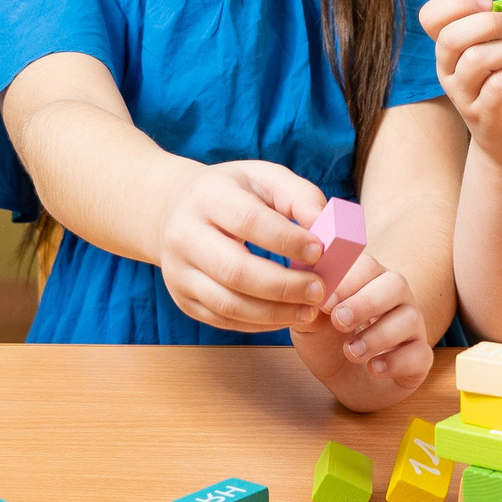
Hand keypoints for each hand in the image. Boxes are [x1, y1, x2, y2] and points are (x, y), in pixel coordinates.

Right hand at [155, 160, 327, 332]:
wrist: (175, 208)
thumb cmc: (232, 193)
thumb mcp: (262, 178)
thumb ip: (298, 195)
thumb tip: (325, 223)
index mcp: (207, 196)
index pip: (248, 221)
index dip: (286, 239)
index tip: (320, 251)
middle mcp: (184, 235)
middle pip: (234, 270)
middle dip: (283, 285)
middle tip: (320, 290)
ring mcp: (178, 271)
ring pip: (227, 303)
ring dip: (274, 313)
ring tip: (309, 310)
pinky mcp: (182, 298)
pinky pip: (222, 319)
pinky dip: (259, 323)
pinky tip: (285, 316)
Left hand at [294, 252, 434, 394]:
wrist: (343, 382)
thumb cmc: (328, 344)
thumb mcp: (309, 328)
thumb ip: (309, 312)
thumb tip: (310, 299)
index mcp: (368, 280)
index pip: (367, 266)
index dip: (347, 281)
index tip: (325, 303)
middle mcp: (396, 298)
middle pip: (395, 284)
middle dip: (366, 302)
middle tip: (340, 321)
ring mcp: (412, 327)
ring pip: (410, 318)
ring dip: (379, 335)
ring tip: (351, 352)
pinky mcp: (420, 357)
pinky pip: (420, 354)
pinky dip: (396, 361)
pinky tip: (374, 368)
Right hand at [419, 0, 501, 161]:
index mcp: (454, 46)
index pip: (431, 16)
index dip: (457, 3)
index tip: (489, 3)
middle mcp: (450, 69)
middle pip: (451, 37)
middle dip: (490, 24)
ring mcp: (463, 95)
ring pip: (475, 60)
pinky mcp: (484, 114)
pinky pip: (497, 86)